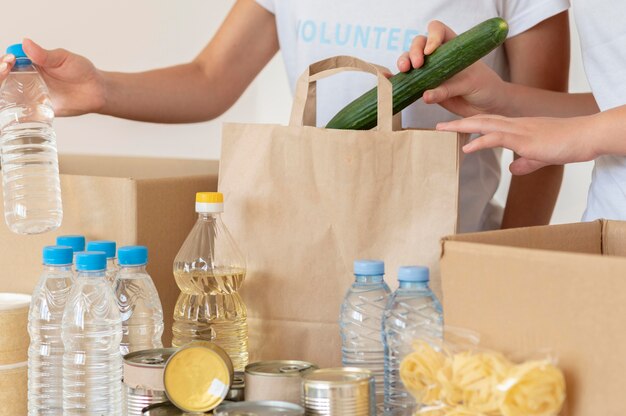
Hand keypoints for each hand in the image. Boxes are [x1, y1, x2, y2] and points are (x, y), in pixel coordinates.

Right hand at [12, 39, 105, 116]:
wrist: (96, 91)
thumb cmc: (82, 71)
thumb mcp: (64, 59)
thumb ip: (46, 55)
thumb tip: (26, 43)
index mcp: (30, 63)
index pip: (7, 62)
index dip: (3, 62)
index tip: (8, 62)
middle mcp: (27, 79)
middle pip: (4, 78)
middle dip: (0, 76)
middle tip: (6, 72)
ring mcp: (31, 95)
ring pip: (8, 95)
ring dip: (3, 92)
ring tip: (4, 89)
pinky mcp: (38, 109)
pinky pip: (22, 112)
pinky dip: (13, 112)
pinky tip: (10, 111)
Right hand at [396, 20, 508, 116]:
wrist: (486, 106)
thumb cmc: (484, 87)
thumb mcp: (470, 84)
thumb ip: (449, 89)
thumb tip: (425, 95)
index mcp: (453, 46)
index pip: (438, 30)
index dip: (432, 36)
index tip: (431, 51)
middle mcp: (439, 55)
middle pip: (419, 43)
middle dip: (414, 51)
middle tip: (417, 65)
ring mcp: (429, 71)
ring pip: (410, 60)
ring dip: (404, 62)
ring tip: (405, 71)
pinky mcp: (423, 87)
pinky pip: (407, 81)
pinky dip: (396, 79)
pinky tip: (390, 80)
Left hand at [437, 114, 597, 174]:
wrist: (583, 137)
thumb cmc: (565, 144)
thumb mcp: (540, 157)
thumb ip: (525, 162)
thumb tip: (513, 168)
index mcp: (516, 128)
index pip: (488, 122)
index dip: (470, 124)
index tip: (453, 127)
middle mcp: (514, 125)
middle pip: (480, 119)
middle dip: (458, 122)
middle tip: (438, 126)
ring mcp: (517, 130)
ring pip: (483, 124)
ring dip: (462, 127)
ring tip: (443, 130)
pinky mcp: (523, 139)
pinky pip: (497, 138)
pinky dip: (479, 142)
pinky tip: (467, 149)